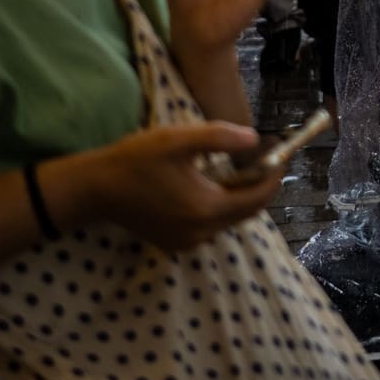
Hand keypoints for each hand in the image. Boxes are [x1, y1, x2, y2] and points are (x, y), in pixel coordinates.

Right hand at [49, 122, 281, 250]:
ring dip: (239, 195)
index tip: (283, 154)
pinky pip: (209, 225)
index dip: (273, 177)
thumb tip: (254, 139)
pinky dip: (220, 205)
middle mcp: (199, 232)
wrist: (97, 189)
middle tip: (267, 157)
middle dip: (260, 185)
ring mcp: (185, 241)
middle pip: (245, 212)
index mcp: (205, 208)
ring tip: (243, 165)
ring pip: (227, 219)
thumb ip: (221, 137)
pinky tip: (214, 183)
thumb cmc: (138, 160)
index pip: (255, 198)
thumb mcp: (181, 139)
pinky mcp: (173, 242)